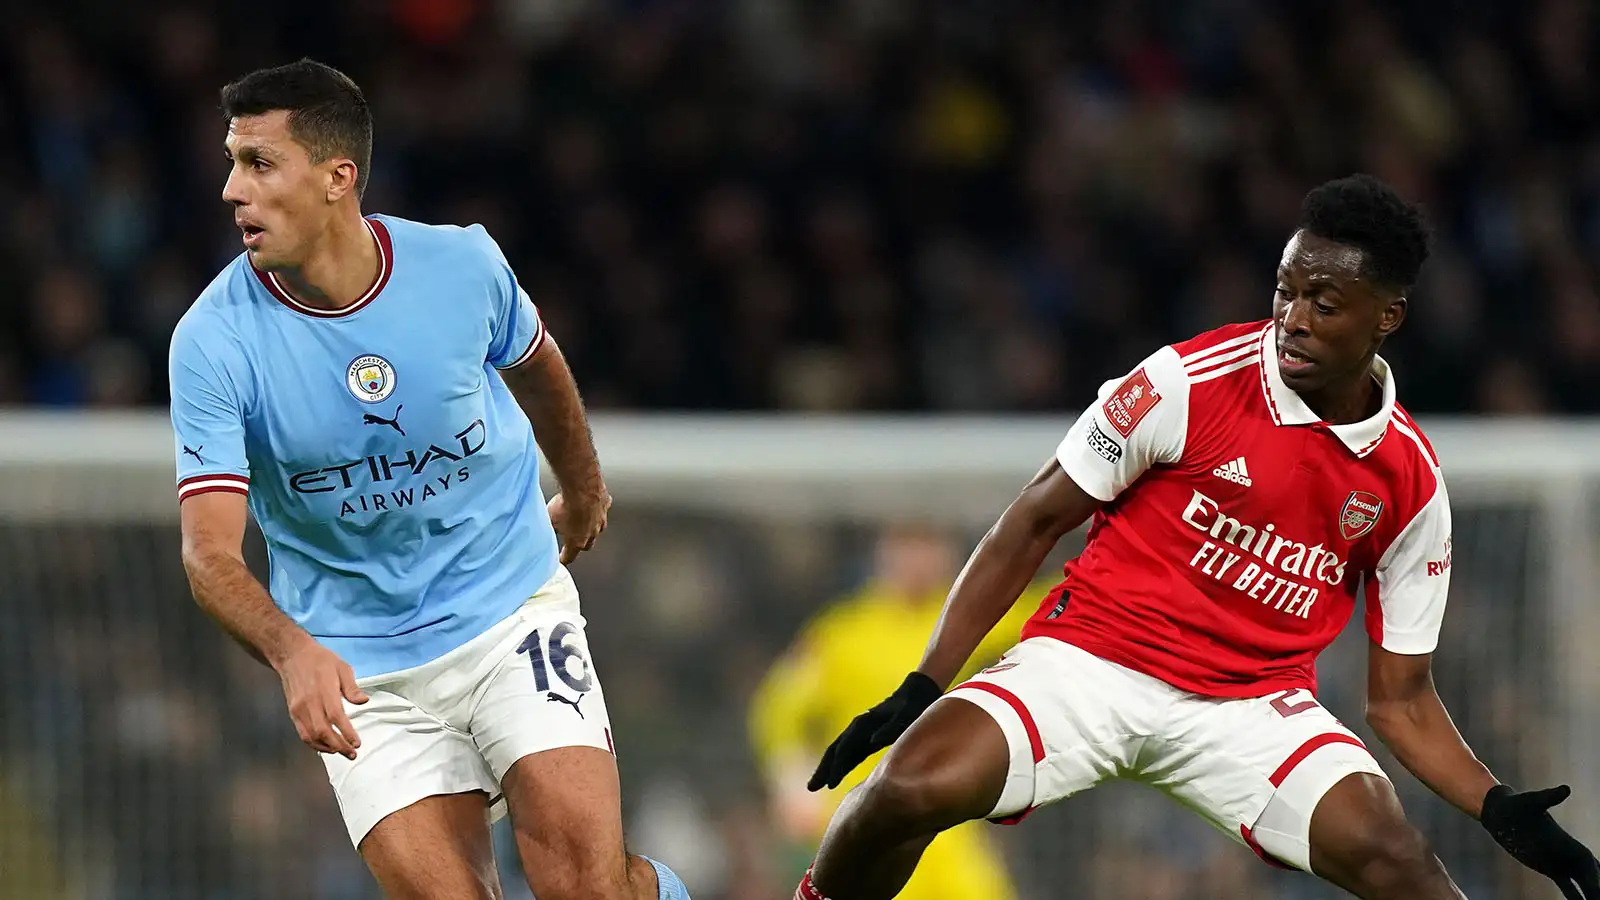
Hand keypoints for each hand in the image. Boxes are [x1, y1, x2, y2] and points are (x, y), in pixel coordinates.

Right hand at [275, 637, 367, 758]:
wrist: (292, 655)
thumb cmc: (321, 660)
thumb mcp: (342, 667)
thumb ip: (352, 687)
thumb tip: (363, 701)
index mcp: (324, 691)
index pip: (335, 717)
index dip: (346, 733)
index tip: (357, 743)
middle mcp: (309, 703)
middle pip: (322, 731)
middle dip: (338, 745)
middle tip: (352, 753)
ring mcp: (298, 709)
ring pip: (311, 736)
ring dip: (326, 748)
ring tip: (341, 752)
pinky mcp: (292, 712)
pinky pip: (302, 733)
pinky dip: (314, 744)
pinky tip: (325, 746)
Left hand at [548, 489, 611, 564]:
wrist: (582, 487)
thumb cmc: (566, 504)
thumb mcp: (549, 520)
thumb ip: (549, 529)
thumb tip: (543, 532)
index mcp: (577, 541)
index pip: (570, 557)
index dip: (564, 559)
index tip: (562, 559)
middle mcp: (592, 533)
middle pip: (587, 545)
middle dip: (579, 544)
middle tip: (572, 540)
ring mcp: (601, 519)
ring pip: (596, 527)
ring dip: (589, 526)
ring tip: (579, 518)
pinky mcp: (605, 504)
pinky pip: (601, 509)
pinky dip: (596, 507)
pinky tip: (589, 501)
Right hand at [808, 672, 942, 790]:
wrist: (916, 694)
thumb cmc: (913, 707)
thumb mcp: (907, 715)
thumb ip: (892, 727)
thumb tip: (873, 741)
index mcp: (865, 723)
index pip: (845, 747)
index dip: (838, 766)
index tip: (830, 783)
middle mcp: (858, 727)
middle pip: (835, 749)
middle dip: (823, 768)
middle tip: (811, 787)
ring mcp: (861, 732)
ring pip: (838, 752)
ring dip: (827, 768)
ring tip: (815, 786)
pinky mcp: (866, 738)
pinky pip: (848, 754)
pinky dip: (839, 766)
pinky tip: (834, 778)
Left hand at [1482, 784, 1599, 898]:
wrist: (1500, 811)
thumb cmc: (1516, 804)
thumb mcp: (1532, 801)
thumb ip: (1548, 798)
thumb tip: (1565, 789)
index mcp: (1566, 841)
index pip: (1587, 862)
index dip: (1595, 877)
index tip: (1598, 889)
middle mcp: (1567, 853)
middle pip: (1590, 876)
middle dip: (1596, 888)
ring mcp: (1560, 862)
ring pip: (1582, 884)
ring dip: (1589, 894)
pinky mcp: (1549, 868)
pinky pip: (1567, 886)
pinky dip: (1575, 896)